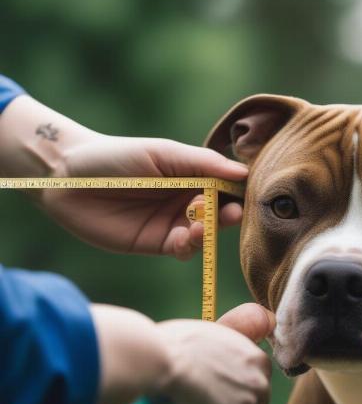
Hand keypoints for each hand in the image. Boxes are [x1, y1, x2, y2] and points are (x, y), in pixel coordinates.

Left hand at [0, 95, 245, 258]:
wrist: (69, 179)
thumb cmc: (116, 156)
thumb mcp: (162, 154)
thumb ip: (202, 163)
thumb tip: (243, 172)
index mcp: (192, 175)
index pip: (226, 185)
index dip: (239, 190)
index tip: (249, 192)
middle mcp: (188, 200)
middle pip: (221, 212)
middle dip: (229, 214)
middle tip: (230, 212)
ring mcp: (174, 223)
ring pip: (206, 234)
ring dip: (209, 231)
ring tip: (201, 224)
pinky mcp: (158, 243)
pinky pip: (184, 249)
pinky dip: (191, 245)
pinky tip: (186, 236)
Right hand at [91, 303, 274, 403]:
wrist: (167, 359)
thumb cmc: (183, 343)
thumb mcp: (221, 335)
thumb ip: (235, 350)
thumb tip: (232, 358)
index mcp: (260, 359)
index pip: (262, 379)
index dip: (244, 384)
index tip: (227, 386)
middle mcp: (262, 381)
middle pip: (262, 401)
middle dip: (243, 403)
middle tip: (218, 401)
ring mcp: (250, 403)